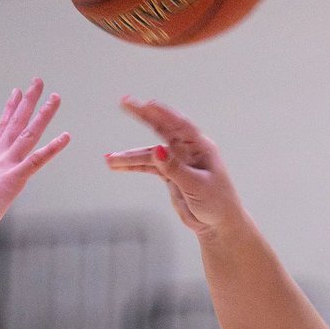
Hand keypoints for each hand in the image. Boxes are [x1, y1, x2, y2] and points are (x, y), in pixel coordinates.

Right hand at [0, 80, 69, 247]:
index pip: (3, 127)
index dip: (11, 108)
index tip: (17, 90)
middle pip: (16, 123)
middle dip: (28, 101)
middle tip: (38, 81)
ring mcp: (6, 166)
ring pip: (29, 134)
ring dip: (43, 115)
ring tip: (56, 97)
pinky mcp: (14, 179)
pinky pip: (37, 160)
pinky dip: (52, 147)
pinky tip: (66, 136)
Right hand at [105, 99, 245, 235]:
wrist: (219, 225)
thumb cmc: (217, 204)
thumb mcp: (196, 185)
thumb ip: (175, 168)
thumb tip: (156, 150)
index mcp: (201, 148)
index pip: (181, 126)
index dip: (164, 114)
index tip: (148, 104)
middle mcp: (189, 150)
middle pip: (163, 129)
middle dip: (144, 116)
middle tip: (125, 103)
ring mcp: (178, 161)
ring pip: (150, 152)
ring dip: (130, 155)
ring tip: (110, 158)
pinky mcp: (170, 174)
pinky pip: (148, 166)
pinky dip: (133, 166)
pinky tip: (116, 165)